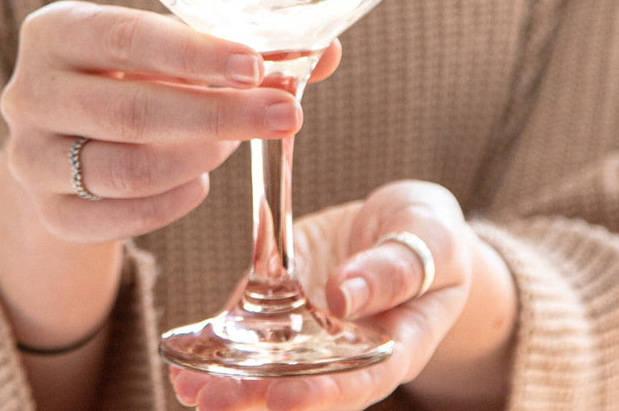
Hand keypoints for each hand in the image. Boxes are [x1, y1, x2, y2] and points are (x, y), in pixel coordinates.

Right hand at [0, 1, 339, 244]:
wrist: (66, 137)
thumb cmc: (131, 75)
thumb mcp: (166, 50)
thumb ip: (237, 47)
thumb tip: (325, 52)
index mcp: (55, 29)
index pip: (124, 37)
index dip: (193, 53)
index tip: (255, 65)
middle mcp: (27, 92)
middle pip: (131, 110)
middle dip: (219, 114)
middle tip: (287, 114)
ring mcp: (29, 158)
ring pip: (127, 169)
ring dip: (199, 156)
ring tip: (234, 142)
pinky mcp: (48, 213)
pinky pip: (120, 218)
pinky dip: (173, 201)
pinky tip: (199, 179)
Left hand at [170, 181, 515, 410]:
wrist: (409, 226)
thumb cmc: (432, 237)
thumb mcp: (432, 238)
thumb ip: (397, 268)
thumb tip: (344, 297)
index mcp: (398, 344)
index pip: (359, 382)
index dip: (321, 396)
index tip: (281, 401)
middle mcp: (349, 351)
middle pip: (305, 387)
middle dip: (256, 396)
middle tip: (212, 399)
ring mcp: (314, 332)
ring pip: (271, 367)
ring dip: (229, 379)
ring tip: (188, 384)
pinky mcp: (287, 305)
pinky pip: (252, 328)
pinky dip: (219, 341)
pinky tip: (185, 351)